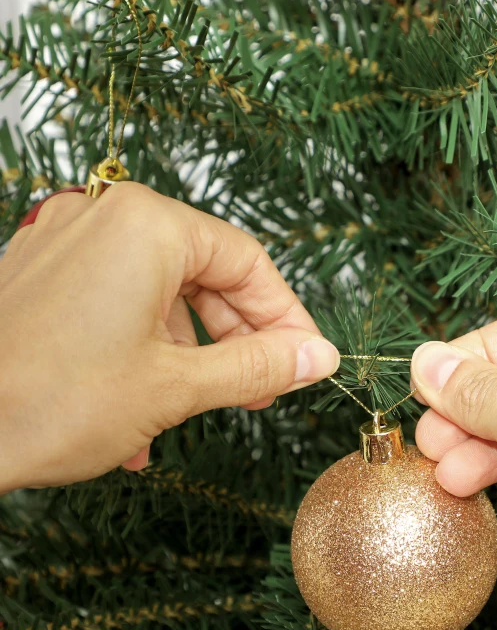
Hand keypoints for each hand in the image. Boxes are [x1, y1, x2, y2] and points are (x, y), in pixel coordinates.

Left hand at [0, 183, 338, 492]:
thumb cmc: (51, 402)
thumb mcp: (178, 386)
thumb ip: (259, 365)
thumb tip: (318, 357)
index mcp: (146, 225)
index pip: (248, 262)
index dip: (286, 318)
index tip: (305, 362)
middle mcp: (105, 217)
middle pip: (207, 274)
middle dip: (237, 340)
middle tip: (259, 390)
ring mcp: (68, 241)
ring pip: (163, 293)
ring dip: (191, 355)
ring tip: (196, 412)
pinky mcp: (44, 272)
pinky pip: (120, 301)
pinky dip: (146, 348)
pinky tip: (145, 408)